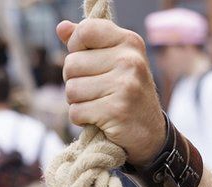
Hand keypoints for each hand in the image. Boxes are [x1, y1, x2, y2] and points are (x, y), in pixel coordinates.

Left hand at [57, 19, 165, 165]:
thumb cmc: (126, 93)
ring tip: (98, 105)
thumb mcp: (113, 61)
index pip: (85, 30)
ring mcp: (124, 86)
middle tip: (96, 91)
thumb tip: (61, 27)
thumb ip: (88, 42)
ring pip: (71, 90)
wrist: (151, 134)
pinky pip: (76, 112)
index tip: (87, 62)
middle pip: (71, 64)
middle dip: (75, 81)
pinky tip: (99, 119)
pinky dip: (81, 119)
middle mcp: (129, 60)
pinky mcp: (116, 111)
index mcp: (129, 42)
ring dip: (78, 103)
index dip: (76, 48)